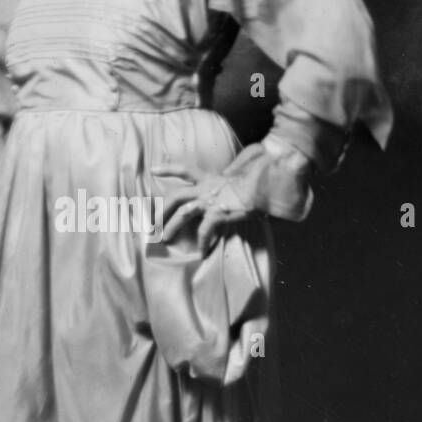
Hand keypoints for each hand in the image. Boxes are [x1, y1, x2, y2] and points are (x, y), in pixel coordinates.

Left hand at [159, 140, 313, 252]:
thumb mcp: (242, 176)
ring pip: (183, 212)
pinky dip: (202, 242)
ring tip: (165, 238)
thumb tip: (234, 180)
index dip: (168, 168)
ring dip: (172, 226)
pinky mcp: (219, 212)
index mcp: (210, 177)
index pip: (185, 170)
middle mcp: (206, 187)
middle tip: (152, 222)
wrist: (269, 183)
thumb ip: (232, 178)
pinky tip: (201, 252)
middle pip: (176, 195)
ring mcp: (211, 199)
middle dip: (161, 208)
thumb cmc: (259, 180)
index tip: (153, 169)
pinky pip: (205, 230)